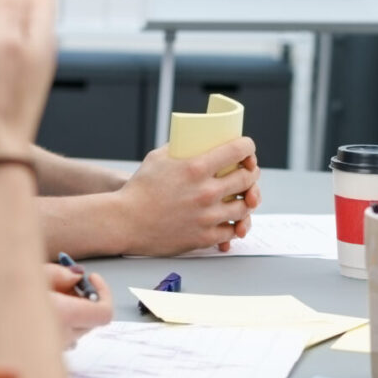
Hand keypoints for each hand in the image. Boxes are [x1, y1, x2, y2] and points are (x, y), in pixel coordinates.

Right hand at [0, 265, 113, 348]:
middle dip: (84, 300)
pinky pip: (56, 339)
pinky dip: (53, 322)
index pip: (103, 314)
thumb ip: (59, 275)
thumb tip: (78, 276)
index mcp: (61, 316)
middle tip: (65, 281)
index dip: (104, 294)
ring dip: (69, 312)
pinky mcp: (36, 354)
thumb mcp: (28, 273)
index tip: (90, 278)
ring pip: (75, 332)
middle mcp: (59, 337)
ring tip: (44, 293)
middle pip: (90, 323)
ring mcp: (48, 350)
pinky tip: (31, 309)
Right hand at [113, 138, 260, 254]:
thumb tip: (199, 141)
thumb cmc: (139, 189)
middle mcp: (206, 191)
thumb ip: (183, 148)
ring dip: (247, 200)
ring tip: (242, 197)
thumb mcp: (159, 157)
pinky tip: (231, 220)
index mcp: (196, 167)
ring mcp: (207, 216)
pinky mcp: (204, 237)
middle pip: (248, 179)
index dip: (248, 147)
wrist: (125, 222)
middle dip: (251, 173)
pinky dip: (235, 225)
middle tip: (248, 173)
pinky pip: (232, 231)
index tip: (247, 149)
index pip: (238, 150)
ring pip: (245, 207)